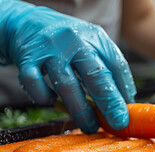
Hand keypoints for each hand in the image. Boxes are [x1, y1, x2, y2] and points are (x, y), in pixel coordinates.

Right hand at [0, 0, 135, 132]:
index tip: (127, 113)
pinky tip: (52, 102)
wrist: (28, 23)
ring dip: (80, 111)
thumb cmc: (68, 42)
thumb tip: (126, 102)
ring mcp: (50, 49)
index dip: (124, 91)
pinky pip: (35, 85)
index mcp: (96, 37)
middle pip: (95, 75)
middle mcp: (75, 41)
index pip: (116, 65)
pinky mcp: (27, 58)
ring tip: (89, 125)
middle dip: (109, 103)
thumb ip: (109, 69)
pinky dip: (45, 98)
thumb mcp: (93, 46)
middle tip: (116, 123)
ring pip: (67, 86)